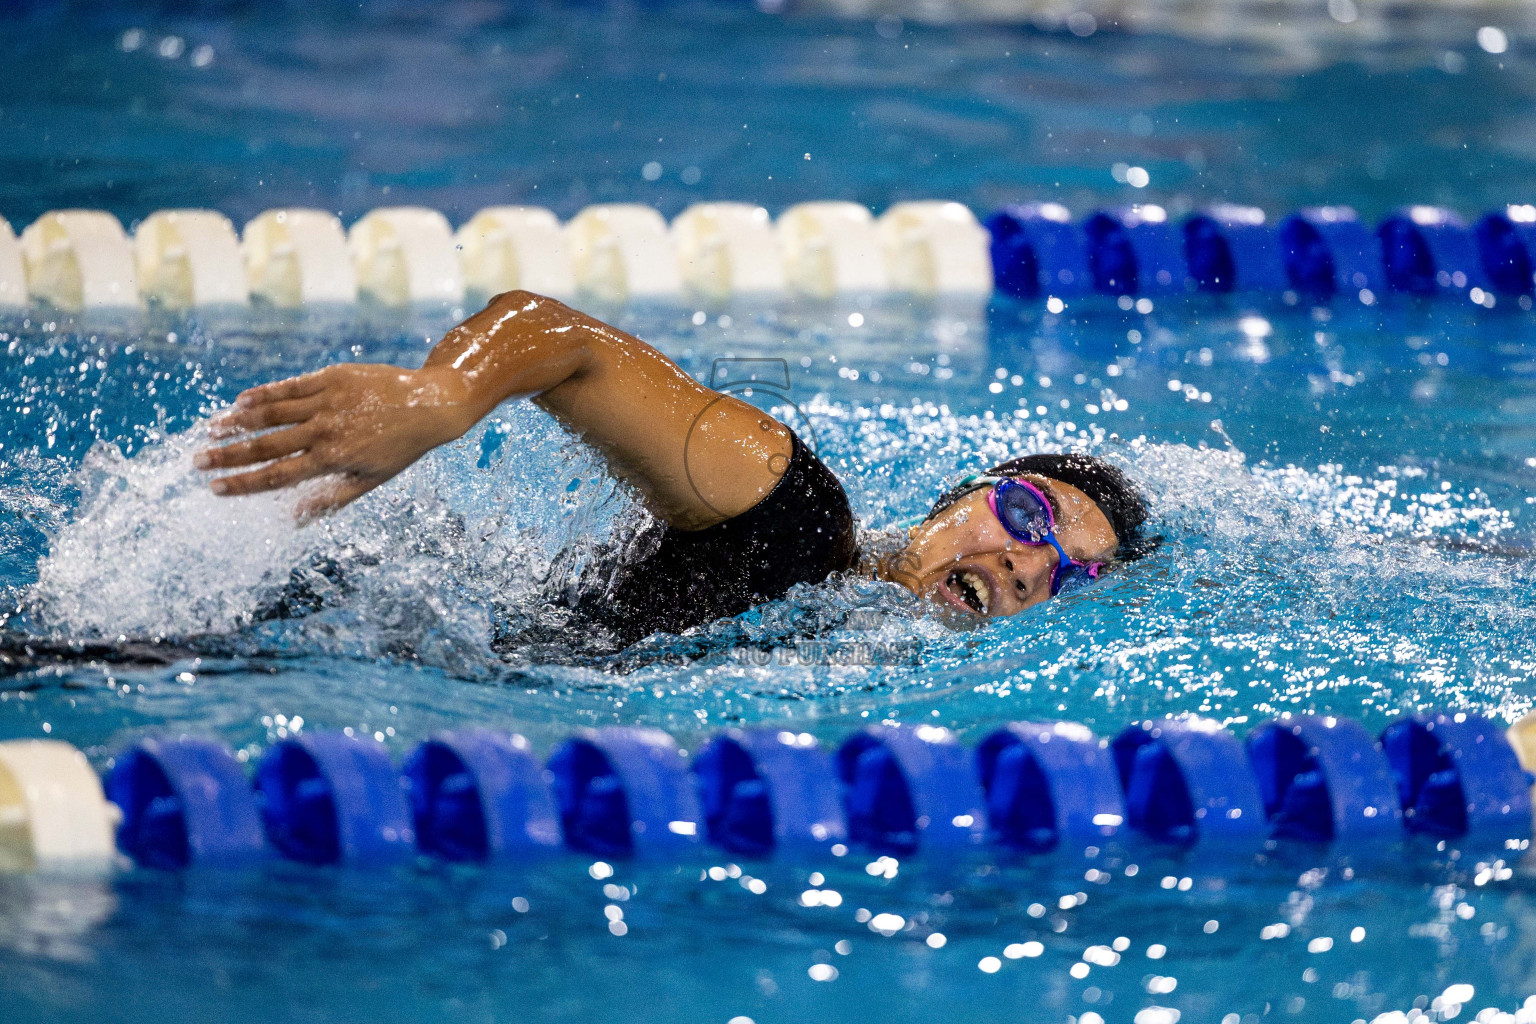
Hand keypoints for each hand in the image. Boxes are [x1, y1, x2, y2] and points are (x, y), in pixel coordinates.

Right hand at [197, 363, 477, 519]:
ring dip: (238, 421)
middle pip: (265, 444)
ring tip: (211, 430)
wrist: (431, 404)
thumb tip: (291, 520)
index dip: (243, 483)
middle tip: (196, 460)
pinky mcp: (331, 377)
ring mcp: (327, 401)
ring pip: (272, 412)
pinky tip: (240, 401)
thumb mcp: (370, 480)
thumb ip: (329, 499)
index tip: (214, 487)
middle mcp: (326, 430)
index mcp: (333, 459)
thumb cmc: (400, 448)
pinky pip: (290, 386)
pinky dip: (263, 393)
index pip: (277, 475)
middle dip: (228, 455)